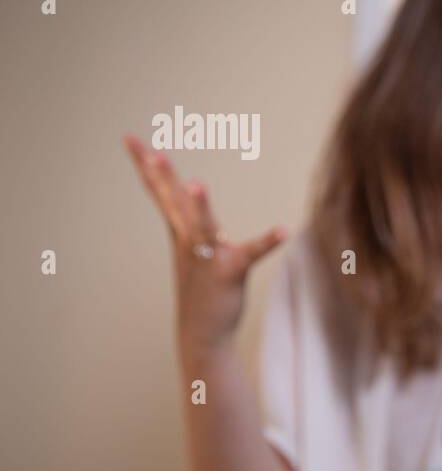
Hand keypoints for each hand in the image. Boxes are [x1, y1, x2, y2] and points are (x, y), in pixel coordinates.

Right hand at [124, 135, 285, 356]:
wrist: (202, 332)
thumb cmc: (203, 289)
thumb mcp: (199, 252)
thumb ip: (202, 229)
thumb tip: (208, 215)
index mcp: (181, 231)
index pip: (161, 192)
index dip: (146, 165)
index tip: (129, 138)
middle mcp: (189, 241)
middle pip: (173, 203)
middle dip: (162, 178)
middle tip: (151, 153)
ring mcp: (206, 258)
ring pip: (201, 227)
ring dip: (199, 207)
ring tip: (197, 184)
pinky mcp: (228, 273)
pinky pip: (249, 254)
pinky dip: (267, 241)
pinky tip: (283, 229)